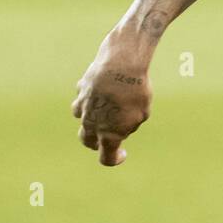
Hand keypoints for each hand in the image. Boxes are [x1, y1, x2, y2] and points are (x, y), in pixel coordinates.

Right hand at [71, 35, 152, 166]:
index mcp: (108, 135)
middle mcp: (91, 124)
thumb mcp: (142, 112)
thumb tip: (120, 126)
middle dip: (97, 142)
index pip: (106, 158)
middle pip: (88, 141)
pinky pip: (82, 98)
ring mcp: (83, 106)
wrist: (121, 64)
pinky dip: (89, 98)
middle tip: (108, 135)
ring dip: (91, 118)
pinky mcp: (81, 89)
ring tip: (104, 110)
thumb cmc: (135, 91)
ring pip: (81, 119)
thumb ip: (130, 124)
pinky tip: (100, 90)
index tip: (122, 153)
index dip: (115, 159)